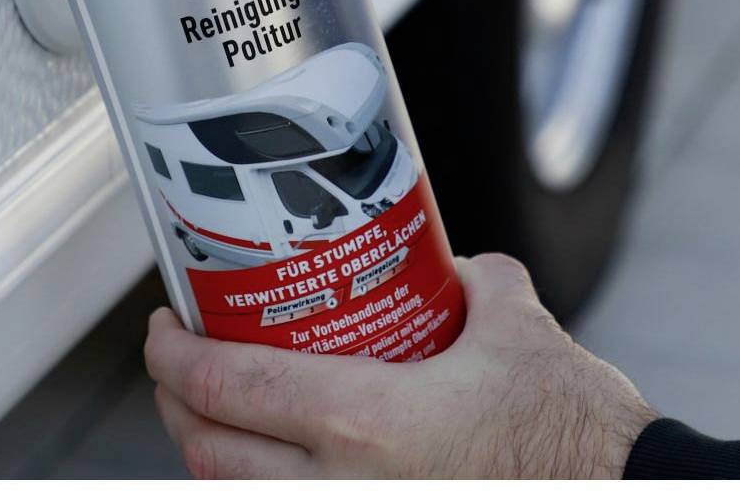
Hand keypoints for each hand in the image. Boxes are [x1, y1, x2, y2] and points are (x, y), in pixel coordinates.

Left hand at [144, 253, 655, 478]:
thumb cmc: (576, 431)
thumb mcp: (515, 324)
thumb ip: (472, 281)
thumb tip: (451, 267)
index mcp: (359, 421)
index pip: (224, 383)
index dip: (171, 354)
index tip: (163, 328)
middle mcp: (341, 487)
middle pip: (207, 452)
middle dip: (176, 405)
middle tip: (180, 364)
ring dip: (213, 456)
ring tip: (219, 414)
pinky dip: (265, 490)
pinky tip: (279, 462)